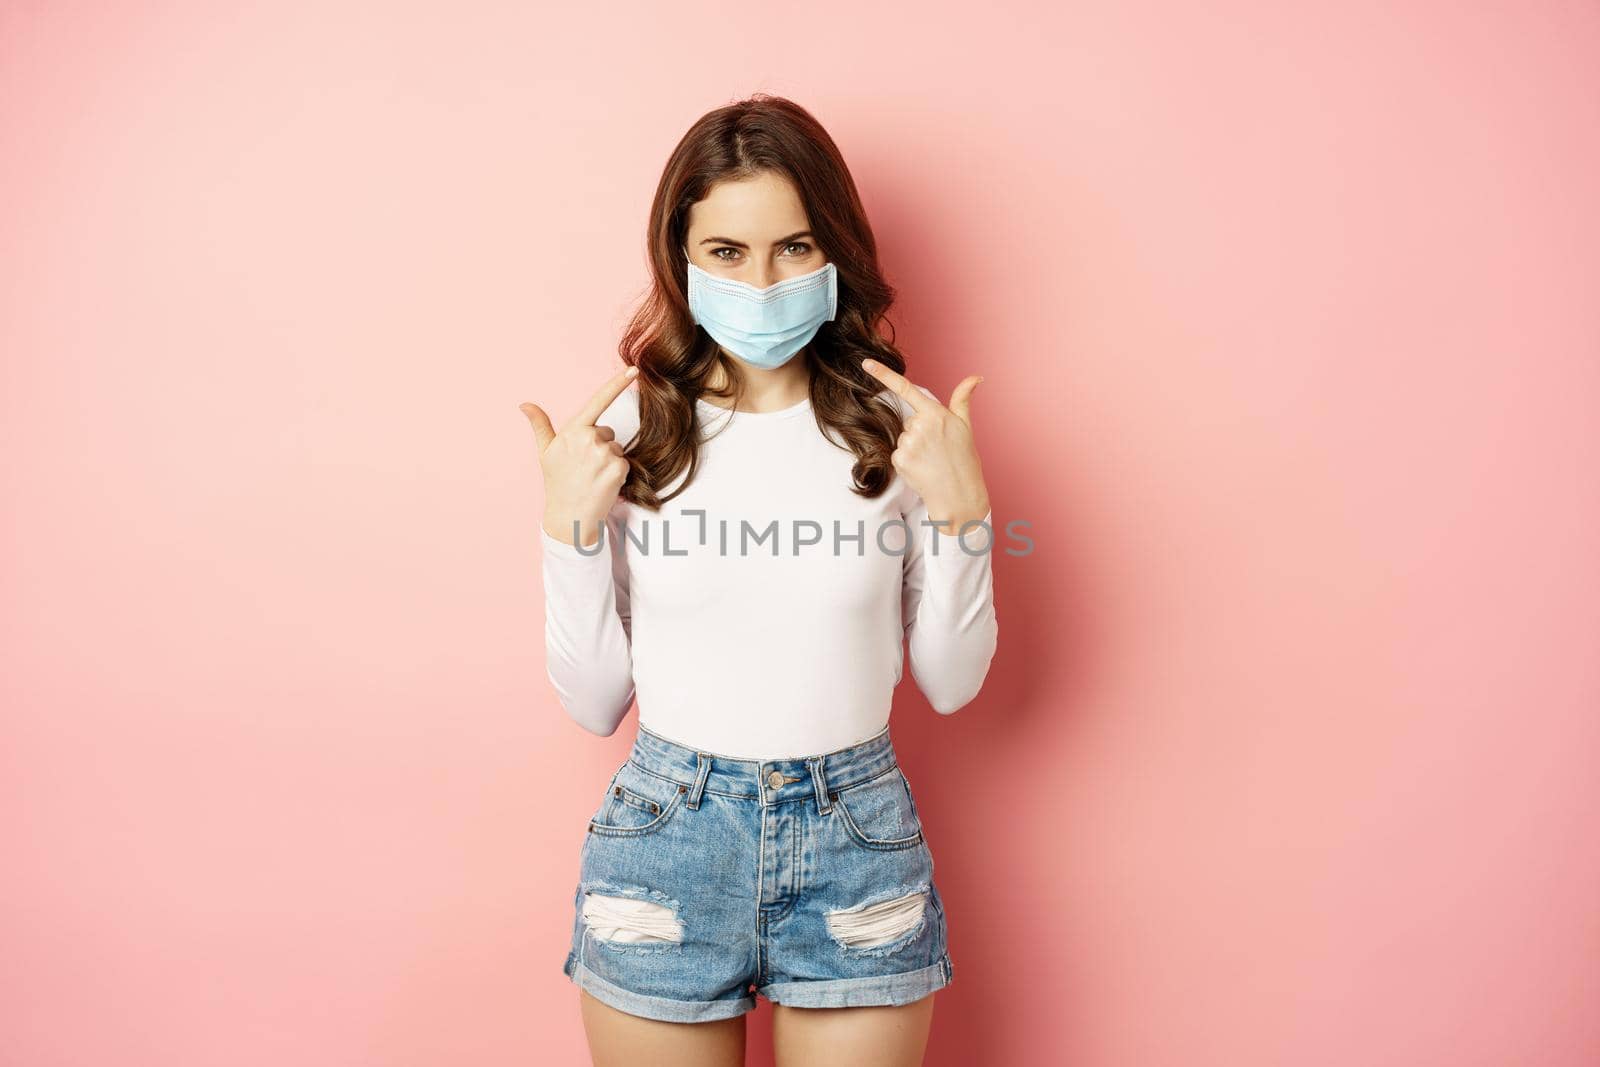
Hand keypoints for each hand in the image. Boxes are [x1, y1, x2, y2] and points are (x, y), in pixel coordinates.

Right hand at [520, 365, 638, 547]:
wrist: (569, 516)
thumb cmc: (557, 482)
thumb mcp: (546, 452)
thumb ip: (540, 425)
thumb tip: (525, 405)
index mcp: (573, 430)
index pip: (598, 401)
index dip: (618, 383)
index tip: (634, 370)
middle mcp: (590, 438)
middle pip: (608, 433)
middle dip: (600, 445)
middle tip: (584, 466)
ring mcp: (605, 454)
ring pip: (616, 449)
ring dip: (608, 460)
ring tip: (592, 476)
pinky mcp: (618, 469)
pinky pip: (625, 463)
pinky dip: (617, 473)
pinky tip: (602, 483)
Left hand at [860, 358, 990, 535]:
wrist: (959, 494)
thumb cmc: (964, 459)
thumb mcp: (965, 426)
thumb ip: (962, 399)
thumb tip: (976, 377)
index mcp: (936, 414)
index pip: (906, 389)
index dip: (883, 374)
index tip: (866, 363)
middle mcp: (920, 426)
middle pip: (908, 421)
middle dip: (918, 431)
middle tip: (937, 448)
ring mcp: (908, 443)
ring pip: (902, 438)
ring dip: (913, 447)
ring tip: (930, 460)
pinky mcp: (900, 459)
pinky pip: (897, 453)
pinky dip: (906, 461)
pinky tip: (921, 468)